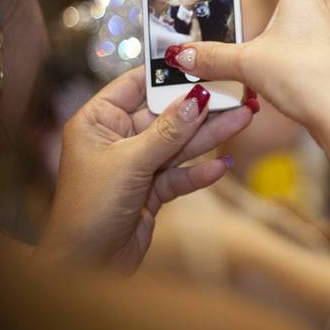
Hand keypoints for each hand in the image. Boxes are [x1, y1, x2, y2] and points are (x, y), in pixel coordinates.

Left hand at [37, 67, 254, 270]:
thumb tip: (196, 98)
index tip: (203, 63)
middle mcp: (118, 138)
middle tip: (236, 94)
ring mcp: (137, 165)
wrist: (85, 267)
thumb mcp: (131, 163)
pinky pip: (181, 174)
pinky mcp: (152, 191)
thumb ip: (168, 131)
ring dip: (210, 135)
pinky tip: (222, 165)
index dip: (169, 75)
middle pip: (167, 115)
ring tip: (243, 119)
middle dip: (201, 107)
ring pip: (180, 144)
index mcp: (98, 121)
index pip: (137, 85)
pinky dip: (201, 171)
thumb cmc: (89, 211)